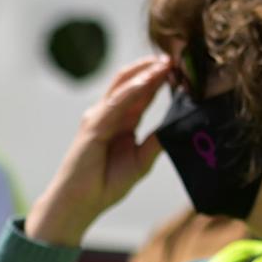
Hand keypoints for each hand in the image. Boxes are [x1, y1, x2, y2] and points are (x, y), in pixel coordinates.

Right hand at [25, 57, 169, 247]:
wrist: (80, 203)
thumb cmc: (106, 183)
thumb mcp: (141, 161)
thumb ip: (156, 142)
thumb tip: (179, 126)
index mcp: (124, 121)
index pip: (143, 93)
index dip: (160, 80)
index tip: (181, 69)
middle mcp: (110, 114)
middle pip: (131, 82)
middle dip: (152, 68)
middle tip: (174, 58)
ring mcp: (99, 117)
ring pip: (123, 87)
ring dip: (145, 73)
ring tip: (165, 63)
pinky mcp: (92, 126)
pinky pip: (115, 103)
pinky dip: (132, 90)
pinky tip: (147, 82)